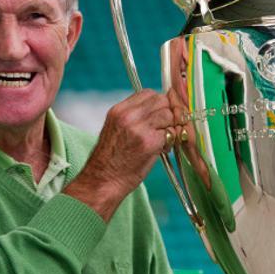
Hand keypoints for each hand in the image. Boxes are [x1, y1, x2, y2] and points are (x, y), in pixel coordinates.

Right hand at [64, 89, 175, 220]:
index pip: (148, 93)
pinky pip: (171, 133)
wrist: (103, 181)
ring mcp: (140, 128)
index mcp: (119, 110)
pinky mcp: (150, 142)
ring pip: (169, 115)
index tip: (159, 115)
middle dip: (167, 114)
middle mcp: (128, 115)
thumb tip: (158, 110)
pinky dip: (170, 141)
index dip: (158, 104)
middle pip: (162, 101)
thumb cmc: (111, 160)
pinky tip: (161, 150)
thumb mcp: (116, 129)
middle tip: (165, 128)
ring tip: (162, 141)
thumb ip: (134, 117)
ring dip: (170, 127)